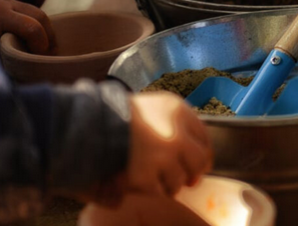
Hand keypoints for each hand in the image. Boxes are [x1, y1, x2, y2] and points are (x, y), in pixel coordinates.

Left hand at [0, 0, 55, 54]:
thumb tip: (7, 77)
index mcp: (0, 18)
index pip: (31, 28)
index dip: (40, 44)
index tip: (38, 58)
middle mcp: (10, 6)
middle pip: (41, 17)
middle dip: (50, 37)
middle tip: (50, 54)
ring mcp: (13, 2)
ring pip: (40, 13)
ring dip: (47, 31)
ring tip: (47, 48)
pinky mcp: (14, 2)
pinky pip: (33, 12)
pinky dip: (39, 26)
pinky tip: (37, 39)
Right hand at [66, 92, 211, 207]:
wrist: (93, 125)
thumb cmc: (119, 113)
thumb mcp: (150, 105)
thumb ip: (172, 121)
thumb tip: (191, 148)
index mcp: (177, 108)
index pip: (203, 134)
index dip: (201, 149)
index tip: (197, 159)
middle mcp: (177, 131)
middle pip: (200, 160)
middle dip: (192, 171)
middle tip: (184, 176)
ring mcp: (165, 156)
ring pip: (180, 180)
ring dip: (169, 181)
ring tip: (151, 172)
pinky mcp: (151, 176)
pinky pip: (161, 191)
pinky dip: (153, 188)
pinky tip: (141, 177)